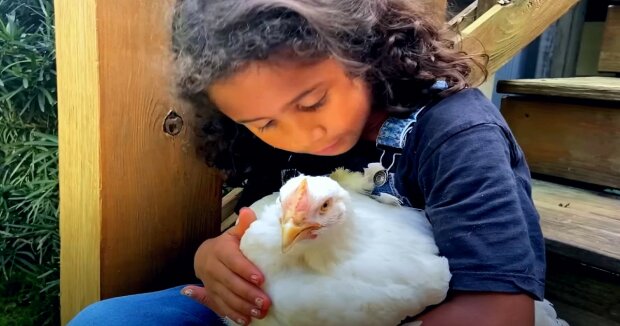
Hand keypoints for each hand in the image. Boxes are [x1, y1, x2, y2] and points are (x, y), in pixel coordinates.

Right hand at [181, 208, 270, 324]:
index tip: (261, 279)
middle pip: (230, 282)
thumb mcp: (234, 234)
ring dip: (243, 307)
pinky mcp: (211, 296)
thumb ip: (244, 226)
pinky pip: (220, 307)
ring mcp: (210, 284)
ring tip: (260, 313)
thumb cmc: (227, 245)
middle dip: (248, 294)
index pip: (233, 261)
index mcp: (220, 250)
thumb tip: (248, 212)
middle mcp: (212, 268)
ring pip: (226, 297)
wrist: (204, 257)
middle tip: (265, 302)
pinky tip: (245, 320)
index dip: (246, 270)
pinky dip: (233, 315)